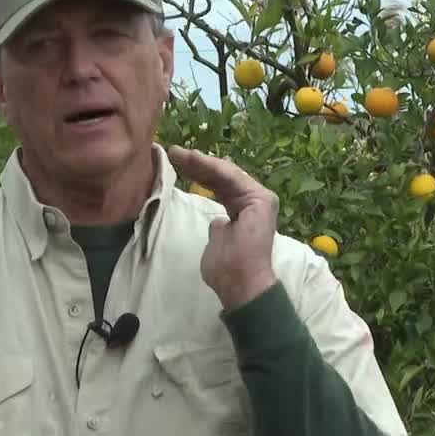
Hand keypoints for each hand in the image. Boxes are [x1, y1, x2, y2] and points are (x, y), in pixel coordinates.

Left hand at [168, 145, 278, 309]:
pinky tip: (194, 159)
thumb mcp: (217, 241)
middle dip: (197, 164)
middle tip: (173, 152)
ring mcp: (260, 199)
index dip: (198, 173)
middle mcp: (254, 201)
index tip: (175, 164)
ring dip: (201, 162)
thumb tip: (217, 222)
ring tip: (177, 153)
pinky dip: (212, 168)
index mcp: (244, 210)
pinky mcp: (261, 199)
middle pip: (222, 177)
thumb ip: (219, 228)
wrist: (241, 283)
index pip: (219, 186)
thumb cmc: (226, 269)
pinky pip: (232, 178)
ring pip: (225, 174)